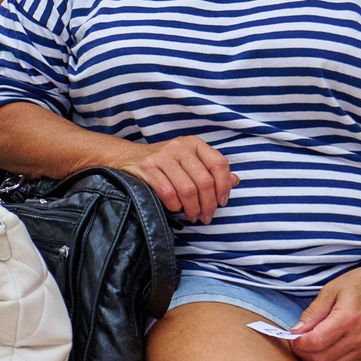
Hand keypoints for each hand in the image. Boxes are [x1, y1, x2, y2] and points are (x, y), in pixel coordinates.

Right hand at [123, 136, 238, 223]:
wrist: (126, 157)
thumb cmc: (164, 164)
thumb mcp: (189, 162)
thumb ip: (211, 171)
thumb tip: (234, 181)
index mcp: (193, 143)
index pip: (219, 164)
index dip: (224, 186)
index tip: (222, 202)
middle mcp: (179, 146)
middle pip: (204, 181)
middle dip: (208, 204)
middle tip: (206, 217)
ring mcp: (162, 156)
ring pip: (187, 189)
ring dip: (192, 208)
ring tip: (192, 216)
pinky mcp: (147, 168)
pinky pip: (168, 193)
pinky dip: (175, 205)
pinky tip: (176, 208)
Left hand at [288, 262, 360, 360]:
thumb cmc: (360, 283)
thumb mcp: (330, 290)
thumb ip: (312, 313)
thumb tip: (295, 332)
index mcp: (347, 319)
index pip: (315, 342)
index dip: (298, 344)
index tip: (292, 337)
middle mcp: (359, 337)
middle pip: (322, 358)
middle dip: (303, 354)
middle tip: (296, 344)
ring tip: (306, 350)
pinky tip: (321, 354)